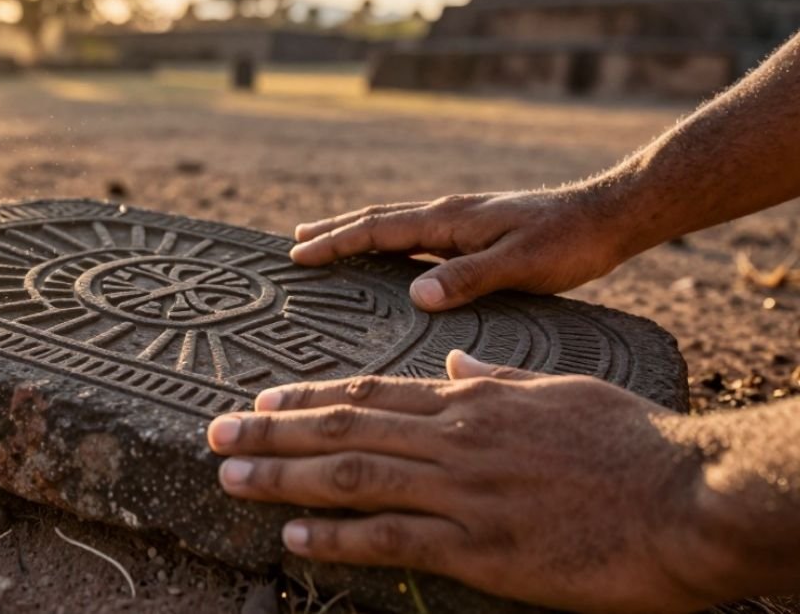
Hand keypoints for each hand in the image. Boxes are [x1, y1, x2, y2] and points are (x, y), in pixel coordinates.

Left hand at [207, 352, 728, 612]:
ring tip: (229, 474)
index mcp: (472, 401)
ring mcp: (463, 493)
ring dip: (281, 475)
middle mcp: (454, 439)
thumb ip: (501, 375)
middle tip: (215, 433)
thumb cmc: (632, 443)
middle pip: (342, 430)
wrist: (689, 498)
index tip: (262, 400)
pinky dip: (335, 535)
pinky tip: (292, 533)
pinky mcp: (480, 548)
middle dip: (271, 431)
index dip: (307, 398)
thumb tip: (459, 358)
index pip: (369, 394)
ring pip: (350, 477)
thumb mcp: (562, 389)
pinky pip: (391, 539)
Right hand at [289, 190, 627, 310]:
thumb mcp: (520, 265)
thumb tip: (414, 296)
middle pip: (377, 221)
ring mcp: (461, 219)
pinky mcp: (475, 229)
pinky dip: (387, 240)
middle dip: (334, 231)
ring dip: (357, 232)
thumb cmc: (569, 243)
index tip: (297, 255)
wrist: (610, 215)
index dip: (335, 243)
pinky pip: (416, 234)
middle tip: (294, 242)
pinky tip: (391, 253)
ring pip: (395, 224)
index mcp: (449, 221)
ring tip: (328, 239)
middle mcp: (448, 214)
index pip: (377, 231)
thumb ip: (468, 279)